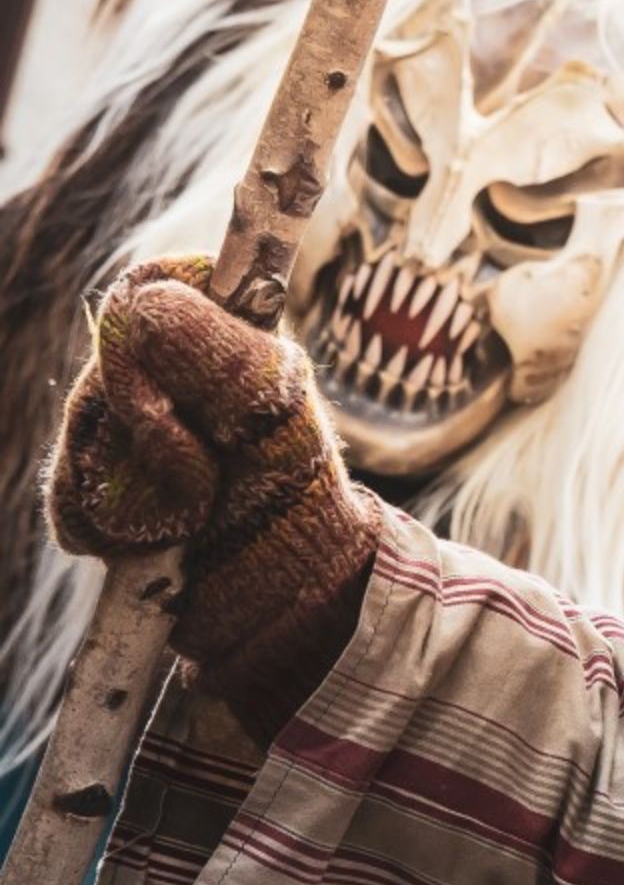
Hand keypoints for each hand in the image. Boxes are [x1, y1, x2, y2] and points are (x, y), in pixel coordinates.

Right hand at [47, 256, 379, 731]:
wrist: (289, 596)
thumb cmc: (296, 494)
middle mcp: (169, 377)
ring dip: (131, 490)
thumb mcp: (275, 410)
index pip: (146, 289)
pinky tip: (154, 541)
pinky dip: (105, 528)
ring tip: (193, 513)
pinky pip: (67, 499)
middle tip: (208, 473)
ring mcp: (130, 434)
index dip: (146, 333)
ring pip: (79, 439)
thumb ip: (217, 351)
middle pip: (102, 373)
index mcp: (221, 336)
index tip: (184, 392)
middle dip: (147, 434)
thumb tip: (139, 307)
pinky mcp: (104, 492)